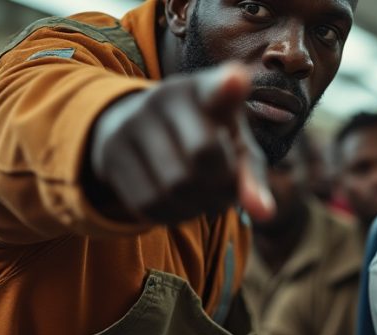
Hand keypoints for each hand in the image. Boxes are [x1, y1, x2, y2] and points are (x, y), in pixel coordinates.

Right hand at [88, 64, 274, 223]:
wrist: (141, 131)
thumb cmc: (206, 139)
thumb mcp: (234, 147)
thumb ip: (251, 177)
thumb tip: (265, 214)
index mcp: (205, 89)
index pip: (215, 86)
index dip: (227, 86)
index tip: (236, 79)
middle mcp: (165, 96)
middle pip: (203, 155)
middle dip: (220, 183)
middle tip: (223, 185)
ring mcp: (133, 122)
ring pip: (175, 185)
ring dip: (198, 205)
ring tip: (204, 195)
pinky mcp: (111, 153)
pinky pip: (150, 203)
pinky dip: (173, 214)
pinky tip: (181, 203)